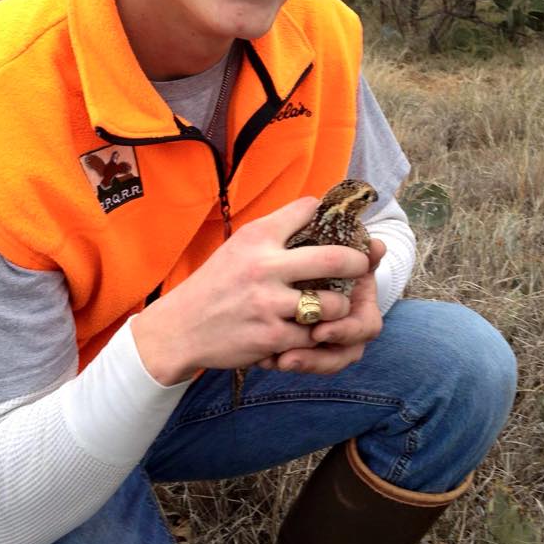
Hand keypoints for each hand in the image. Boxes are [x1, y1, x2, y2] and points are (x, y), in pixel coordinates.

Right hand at [131, 197, 369, 384]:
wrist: (179, 328)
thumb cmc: (216, 283)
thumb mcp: (240, 244)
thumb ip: (278, 226)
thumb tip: (316, 206)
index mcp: (257, 237)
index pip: (307, 212)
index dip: (335, 218)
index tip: (350, 227)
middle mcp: (264, 267)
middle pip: (334, 260)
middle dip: (358, 264)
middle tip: (364, 267)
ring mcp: (269, 305)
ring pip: (331, 306)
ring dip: (338, 308)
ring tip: (333, 307)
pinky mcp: (271, 338)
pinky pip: (313, 336)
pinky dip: (316, 335)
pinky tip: (311, 331)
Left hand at [259, 238, 384, 375]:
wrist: (316, 272)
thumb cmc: (336, 263)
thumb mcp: (346, 256)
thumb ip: (363, 252)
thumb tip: (378, 245)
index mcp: (364, 313)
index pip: (364, 329)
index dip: (344, 332)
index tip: (319, 332)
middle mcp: (350, 334)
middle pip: (341, 356)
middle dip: (317, 359)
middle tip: (290, 358)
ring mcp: (329, 345)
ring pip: (321, 364)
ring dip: (300, 364)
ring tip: (277, 362)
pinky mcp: (307, 350)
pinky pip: (299, 362)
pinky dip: (282, 362)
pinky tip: (264, 360)